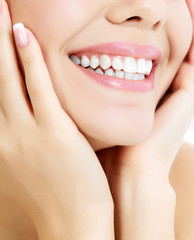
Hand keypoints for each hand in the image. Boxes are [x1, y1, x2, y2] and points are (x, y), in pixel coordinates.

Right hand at [0, 2, 113, 238]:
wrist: (75, 222)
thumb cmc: (59, 193)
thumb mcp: (33, 162)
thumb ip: (26, 136)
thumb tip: (30, 112)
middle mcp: (2, 134)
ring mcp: (25, 133)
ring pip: (6, 77)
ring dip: (0, 39)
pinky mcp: (53, 133)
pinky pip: (38, 89)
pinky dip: (28, 59)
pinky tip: (24, 33)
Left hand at [97, 0, 193, 238]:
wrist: (133, 171)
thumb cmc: (115, 141)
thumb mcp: (108, 103)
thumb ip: (101, 82)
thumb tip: (75, 59)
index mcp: (159, 89)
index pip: (160, 48)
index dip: (155, 24)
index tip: (139, 3)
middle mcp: (177, 86)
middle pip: (179, 42)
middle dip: (174, 16)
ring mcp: (189, 89)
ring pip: (192, 42)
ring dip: (189, 16)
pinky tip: (189, 3)